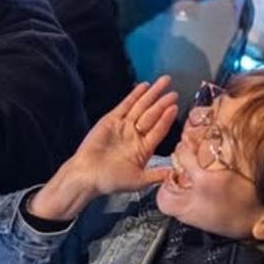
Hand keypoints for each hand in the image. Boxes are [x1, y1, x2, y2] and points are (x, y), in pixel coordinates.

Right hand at [28, 79, 178, 220]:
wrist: (87, 175)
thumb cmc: (110, 181)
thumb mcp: (138, 181)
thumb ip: (156, 175)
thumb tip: (175, 174)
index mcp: (143, 149)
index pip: (159, 130)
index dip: (167, 119)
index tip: (176, 108)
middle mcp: (135, 135)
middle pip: (152, 115)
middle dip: (163, 103)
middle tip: (173, 92)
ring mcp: (123, 126)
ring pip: (141, 107)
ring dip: (152, 94)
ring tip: (164, 82)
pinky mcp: (111, 120)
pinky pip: (126, 105)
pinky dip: (135, 95)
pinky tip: (144, 86)